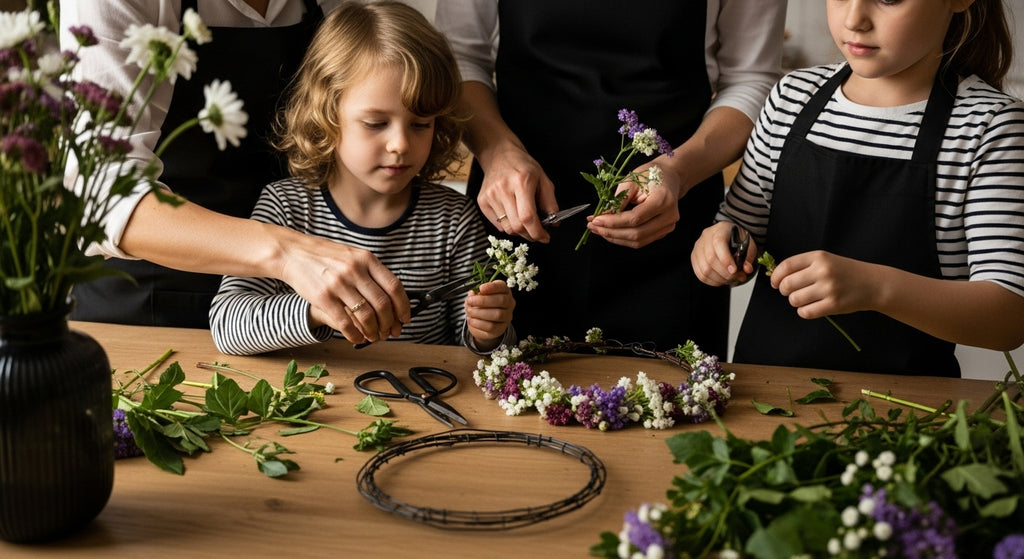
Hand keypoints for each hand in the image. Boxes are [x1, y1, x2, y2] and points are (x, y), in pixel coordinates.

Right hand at [284, 232, 408, 343]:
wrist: (293, 253)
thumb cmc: (325, 256)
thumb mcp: (353, 255)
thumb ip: (371, 272)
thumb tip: (392, 297)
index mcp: (366, 259)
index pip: (394, 286)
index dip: (403, 306)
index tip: (405, 318)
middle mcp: (355, 270)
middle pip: (383, 304)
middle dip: (389, 323)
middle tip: (390, 331)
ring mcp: (339, 284)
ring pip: (366, 316)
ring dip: (374, 331)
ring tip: (374, 336)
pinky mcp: (324, 298)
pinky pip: (345, 322)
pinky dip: (355, 335)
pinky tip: (357, 338)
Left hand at [463, 280, 515, 351]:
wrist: (483, 324)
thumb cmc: (482, 306)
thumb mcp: (478, 297)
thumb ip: (475, 294)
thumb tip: (472, 294)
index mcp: (504, 291)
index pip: (502, 287)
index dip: (492, 287)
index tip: (481, 288)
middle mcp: (509, 303)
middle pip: (501, 300)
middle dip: (483, 300)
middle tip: (470, 301)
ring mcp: (507, 317)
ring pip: (497, 314)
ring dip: (479, 312)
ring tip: (469, 311)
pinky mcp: (501, 328)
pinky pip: (491, 326)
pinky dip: (479, 323)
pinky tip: (471, 320)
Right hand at [476, 144, 557, 242]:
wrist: (499, 154)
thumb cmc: (523, 166)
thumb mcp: (543, 179)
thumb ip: (550, 202)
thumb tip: (554, 223)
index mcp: (521, 182)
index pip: (528, 217)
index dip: (538, 232)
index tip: (545, 237)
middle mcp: (503, 189)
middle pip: (517, 226)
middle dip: (530, 235)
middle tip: (537, 232)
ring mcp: (490, 196)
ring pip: (507, 229)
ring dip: (519, 231)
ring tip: (525, 223)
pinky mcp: (482, 201)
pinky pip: (497, 225)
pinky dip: (508, 226)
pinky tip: (513, 215)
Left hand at [586, 161, 680, 247]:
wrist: (669, 176)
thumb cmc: (650, 174)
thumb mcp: (631, 180)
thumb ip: (618, 200)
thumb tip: (602, 216)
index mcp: (663, 200)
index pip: (635, 218)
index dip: (613, 222)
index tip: (596, 219)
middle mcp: (669, 216)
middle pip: (637, 233)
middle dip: (611, 232)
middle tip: (593, 226)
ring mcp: (668, 226)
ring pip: (638, 241)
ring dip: (615, 238)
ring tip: (599, 230)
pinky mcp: (663, 232)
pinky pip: (641, 241)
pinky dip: (623, 238)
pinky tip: (610, 232)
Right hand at [691, 221, 755, 285]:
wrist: (729, 237)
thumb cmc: (737, 239)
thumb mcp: (748, 245)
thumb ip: (748, 257)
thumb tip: (747, 269)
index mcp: (720, 229)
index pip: (718, 243)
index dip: (725, 259)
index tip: (734, 270)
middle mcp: (706, 238)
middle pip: (710, 259)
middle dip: (726, 273)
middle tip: (739, 277)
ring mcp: (698, 249)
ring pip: (705, 270)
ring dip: (721, 279)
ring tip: (732, 279)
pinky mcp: (695, 259)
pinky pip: (701, 275)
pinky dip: (713, 281)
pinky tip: (723, 279)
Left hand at [770, 251, 877, 318]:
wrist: (873, 283)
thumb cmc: (845, 272)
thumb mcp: (826, 260)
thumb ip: (803, 266)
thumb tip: (776, 277)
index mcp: (819, 257)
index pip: (786, 266)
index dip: (776, 277)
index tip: (775, 283)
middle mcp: (823, 271)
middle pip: (787, 285)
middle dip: (784, 291)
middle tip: (791, 292)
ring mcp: (829, 288)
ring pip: (794, 300)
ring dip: (795, 302)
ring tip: (805, 299)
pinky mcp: (834, 305)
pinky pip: (806, 312)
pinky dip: (804, 311)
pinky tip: (812, 307)